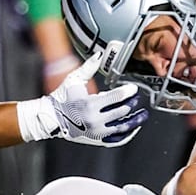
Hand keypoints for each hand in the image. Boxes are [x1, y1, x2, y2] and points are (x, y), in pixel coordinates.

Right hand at [18, 52, 147, 145]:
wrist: (52, 118)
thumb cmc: (62, 98)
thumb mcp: (74, 80)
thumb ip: (88, 67)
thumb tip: (99, 55)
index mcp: (90, 104)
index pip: (116, 97)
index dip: (128, 92)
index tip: (133, 89)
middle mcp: (94, 120)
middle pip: (121, 111)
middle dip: (132, 104)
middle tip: (137, 99)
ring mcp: (97, 132)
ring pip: (122, 127)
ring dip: (135, 121)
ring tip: (142, 115)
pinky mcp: (97, 139)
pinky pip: (117, 140)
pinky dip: (127, 134)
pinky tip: (133, 128)